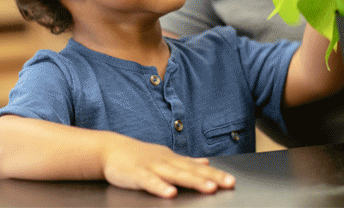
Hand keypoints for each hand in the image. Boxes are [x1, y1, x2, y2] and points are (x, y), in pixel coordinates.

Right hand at [102, 137, 235, 197]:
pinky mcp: (137, 174)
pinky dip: (160, 187)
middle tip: (228, 184)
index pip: (198, 168)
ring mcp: (152, 167)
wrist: (111, 149)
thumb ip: (185, 161)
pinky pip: (150, 182)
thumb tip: (205, 162)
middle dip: (211, 178)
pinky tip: (171, 194)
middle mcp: (166, 161)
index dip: (216, 174)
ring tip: (209, 189)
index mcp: (174, 159)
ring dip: (193, 181)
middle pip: (192, 171)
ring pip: (176, 175)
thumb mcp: (165, 156)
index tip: (232, 181)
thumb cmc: (139, 155)